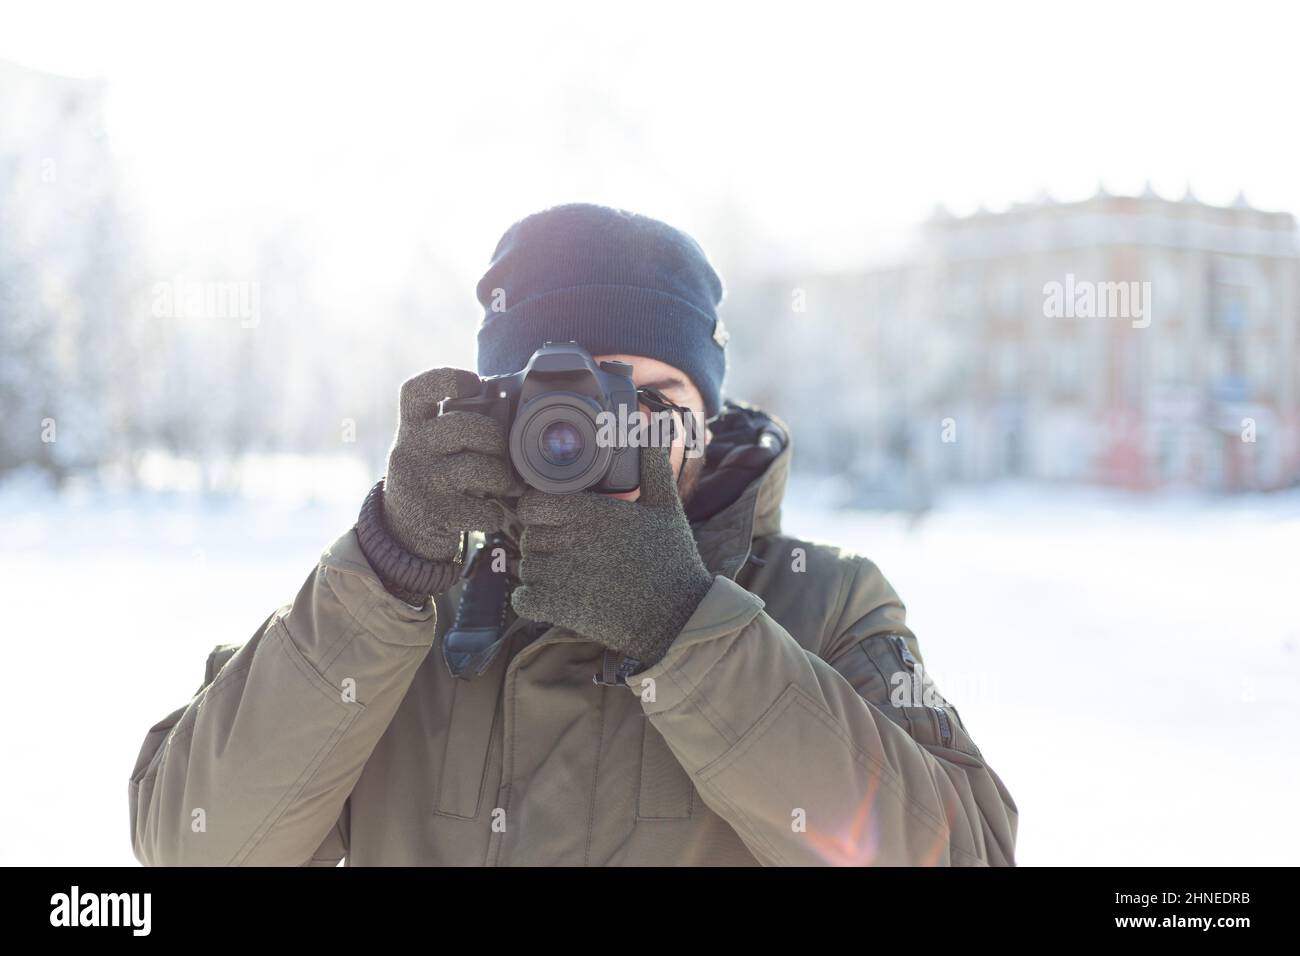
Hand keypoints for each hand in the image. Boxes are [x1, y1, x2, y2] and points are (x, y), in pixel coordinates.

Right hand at [382, 367, 517, 561]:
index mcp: (410, 428)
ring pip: (478, 468)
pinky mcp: (433, 514)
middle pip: (462, 426)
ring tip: (502, 485)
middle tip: (500, 451)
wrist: (401, 531)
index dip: (447, 378)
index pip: (416, 390)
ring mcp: (420, 483)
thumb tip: (507, 407)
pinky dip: (494, 514)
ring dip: (501, 478)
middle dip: (494, 437)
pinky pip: (482, 509)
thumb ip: (454, 426)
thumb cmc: (431, 477)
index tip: (474, 382)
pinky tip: (488, 514)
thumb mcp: (429, 447)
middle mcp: (409, 451)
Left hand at [512, 441, 714, 667]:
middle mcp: (572, 541)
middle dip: (542, 539)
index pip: (534, 502)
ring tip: (566, 572)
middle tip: (565, 547)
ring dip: (539, 569)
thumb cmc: (672, 560)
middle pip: (528, 534)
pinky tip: (556, 596)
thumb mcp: (666, 507)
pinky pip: (523, 599)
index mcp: (592, 513)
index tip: (553, 516)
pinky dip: (532, 599)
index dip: (537, 508)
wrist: (678, 617)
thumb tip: (655, 423)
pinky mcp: (560, 608)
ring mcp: (563, 576)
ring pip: (526, 566)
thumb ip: (653, 465)